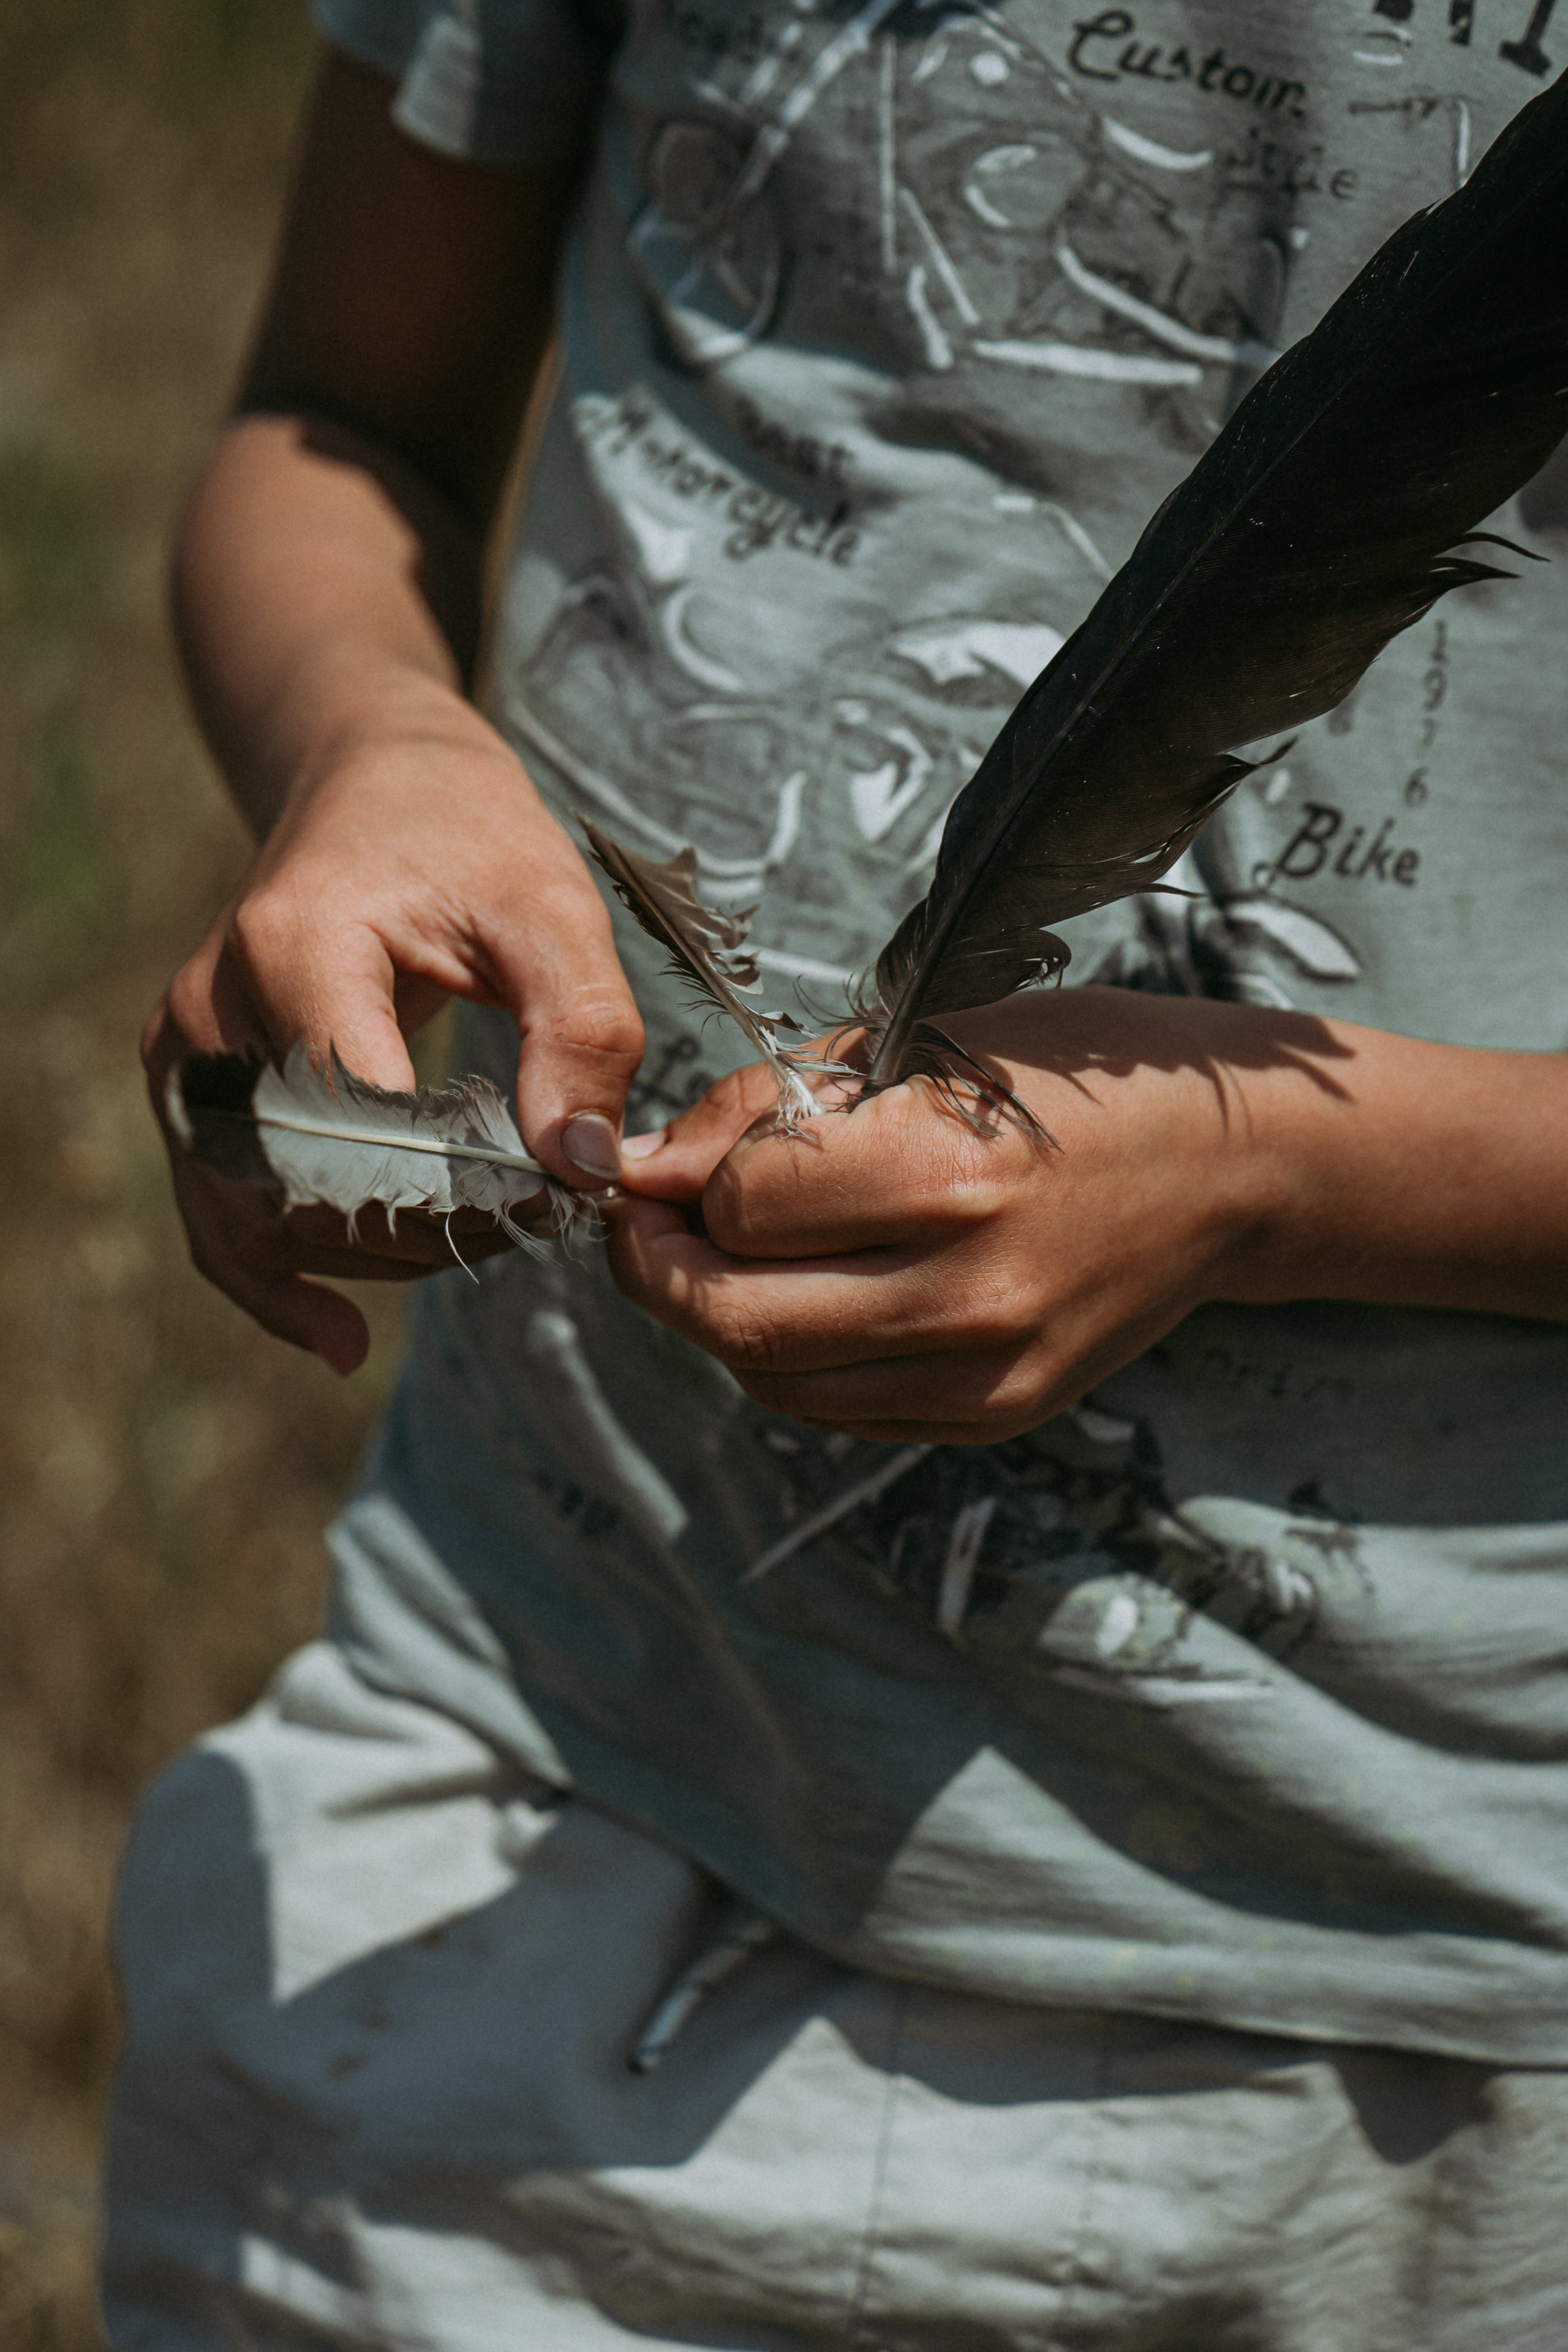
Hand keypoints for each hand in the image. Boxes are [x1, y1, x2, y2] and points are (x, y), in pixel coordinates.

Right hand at [145, 721, 642, 1373]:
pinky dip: (277, 1285)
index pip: (364, 1124)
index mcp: (295, 950)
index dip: (461, 1188)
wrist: (370, 787)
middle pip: (308, 1187)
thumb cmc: (465, 837)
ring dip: (373, 1259)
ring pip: (261, 1221)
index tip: (550, 1198)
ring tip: (478, 1245)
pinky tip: (340, 1340)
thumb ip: (580, 1030)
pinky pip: (218, 1221)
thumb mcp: (552, 908)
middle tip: (531, 1224)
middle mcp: (213, 1012)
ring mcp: (187, 1061)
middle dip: (428, 1233)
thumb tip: (577, 1167)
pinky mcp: (190, 1097)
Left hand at [607, 990, 1352, 1443]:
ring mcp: (985, 1372)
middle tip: (641, 1221)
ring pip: (770, 1377)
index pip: (741, 1205)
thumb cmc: (1077, 1076)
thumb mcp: (927, 1040)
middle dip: (654, 1267)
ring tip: (723, 1252)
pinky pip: (834, 1410)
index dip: (677, 1178)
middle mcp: (969, 1292)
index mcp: (954, 1172)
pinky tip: (802, 1293)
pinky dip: (785, 1359)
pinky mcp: (994, 1417)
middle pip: (733, 1316)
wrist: (1231, 1170)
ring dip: (713, 1317)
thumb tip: (648, 1163)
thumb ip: (773, 1105)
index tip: (661, 1155)